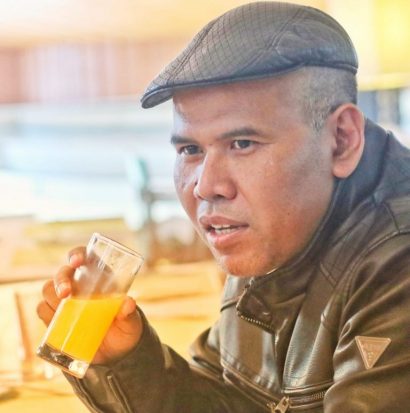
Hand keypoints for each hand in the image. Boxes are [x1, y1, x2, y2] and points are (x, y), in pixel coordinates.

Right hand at [37, 247, 143, 363]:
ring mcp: (66, 301)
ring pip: (49, 289)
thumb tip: (128, 304)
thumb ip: (129, 312)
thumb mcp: (131, 321)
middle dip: (61, 280)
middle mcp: (79, 285)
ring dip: (51, 296)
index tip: (77, 261)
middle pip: (63, 273)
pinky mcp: (57, 317)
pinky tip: (55, 321)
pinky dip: (46, 313)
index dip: (77, 255)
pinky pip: (43, 309)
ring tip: (63, 307)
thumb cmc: (126, 327)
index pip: (84, 257)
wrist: (116, 351)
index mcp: (99, 276)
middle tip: (65, 293)